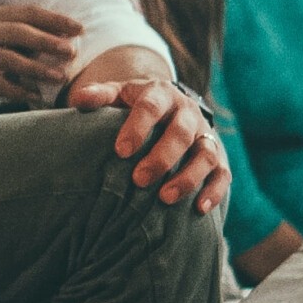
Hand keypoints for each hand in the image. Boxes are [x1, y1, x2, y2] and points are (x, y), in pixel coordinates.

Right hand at [0, 5, 83, 106]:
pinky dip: (19, 90)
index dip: (56, 20)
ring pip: (8, 58)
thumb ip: (31, 33)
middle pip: (19, 32)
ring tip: (59, 77)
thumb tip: (71, 37)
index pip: (29, 13)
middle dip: (48, 41)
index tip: (80, 29)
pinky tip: (37, 96)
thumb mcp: (3, 34)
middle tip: (71, 52)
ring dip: (36, 68)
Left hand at [66, 77, 228, 213]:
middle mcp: (188, 113)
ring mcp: (206, 134)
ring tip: (165, 198)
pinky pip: (222, 173)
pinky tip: (199, 208)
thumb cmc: (136, 105)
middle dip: (162, 157)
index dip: (138, 127)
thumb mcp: (119, 94)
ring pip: (206, 154)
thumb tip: (79, 100)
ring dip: (188, 177)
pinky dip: (214, 190)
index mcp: (162, 94)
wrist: (172, 104)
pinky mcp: (219, 156)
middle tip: (139, 180)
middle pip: (182, 132)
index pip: (152, 107)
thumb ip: (99, 95)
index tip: (121, 151)